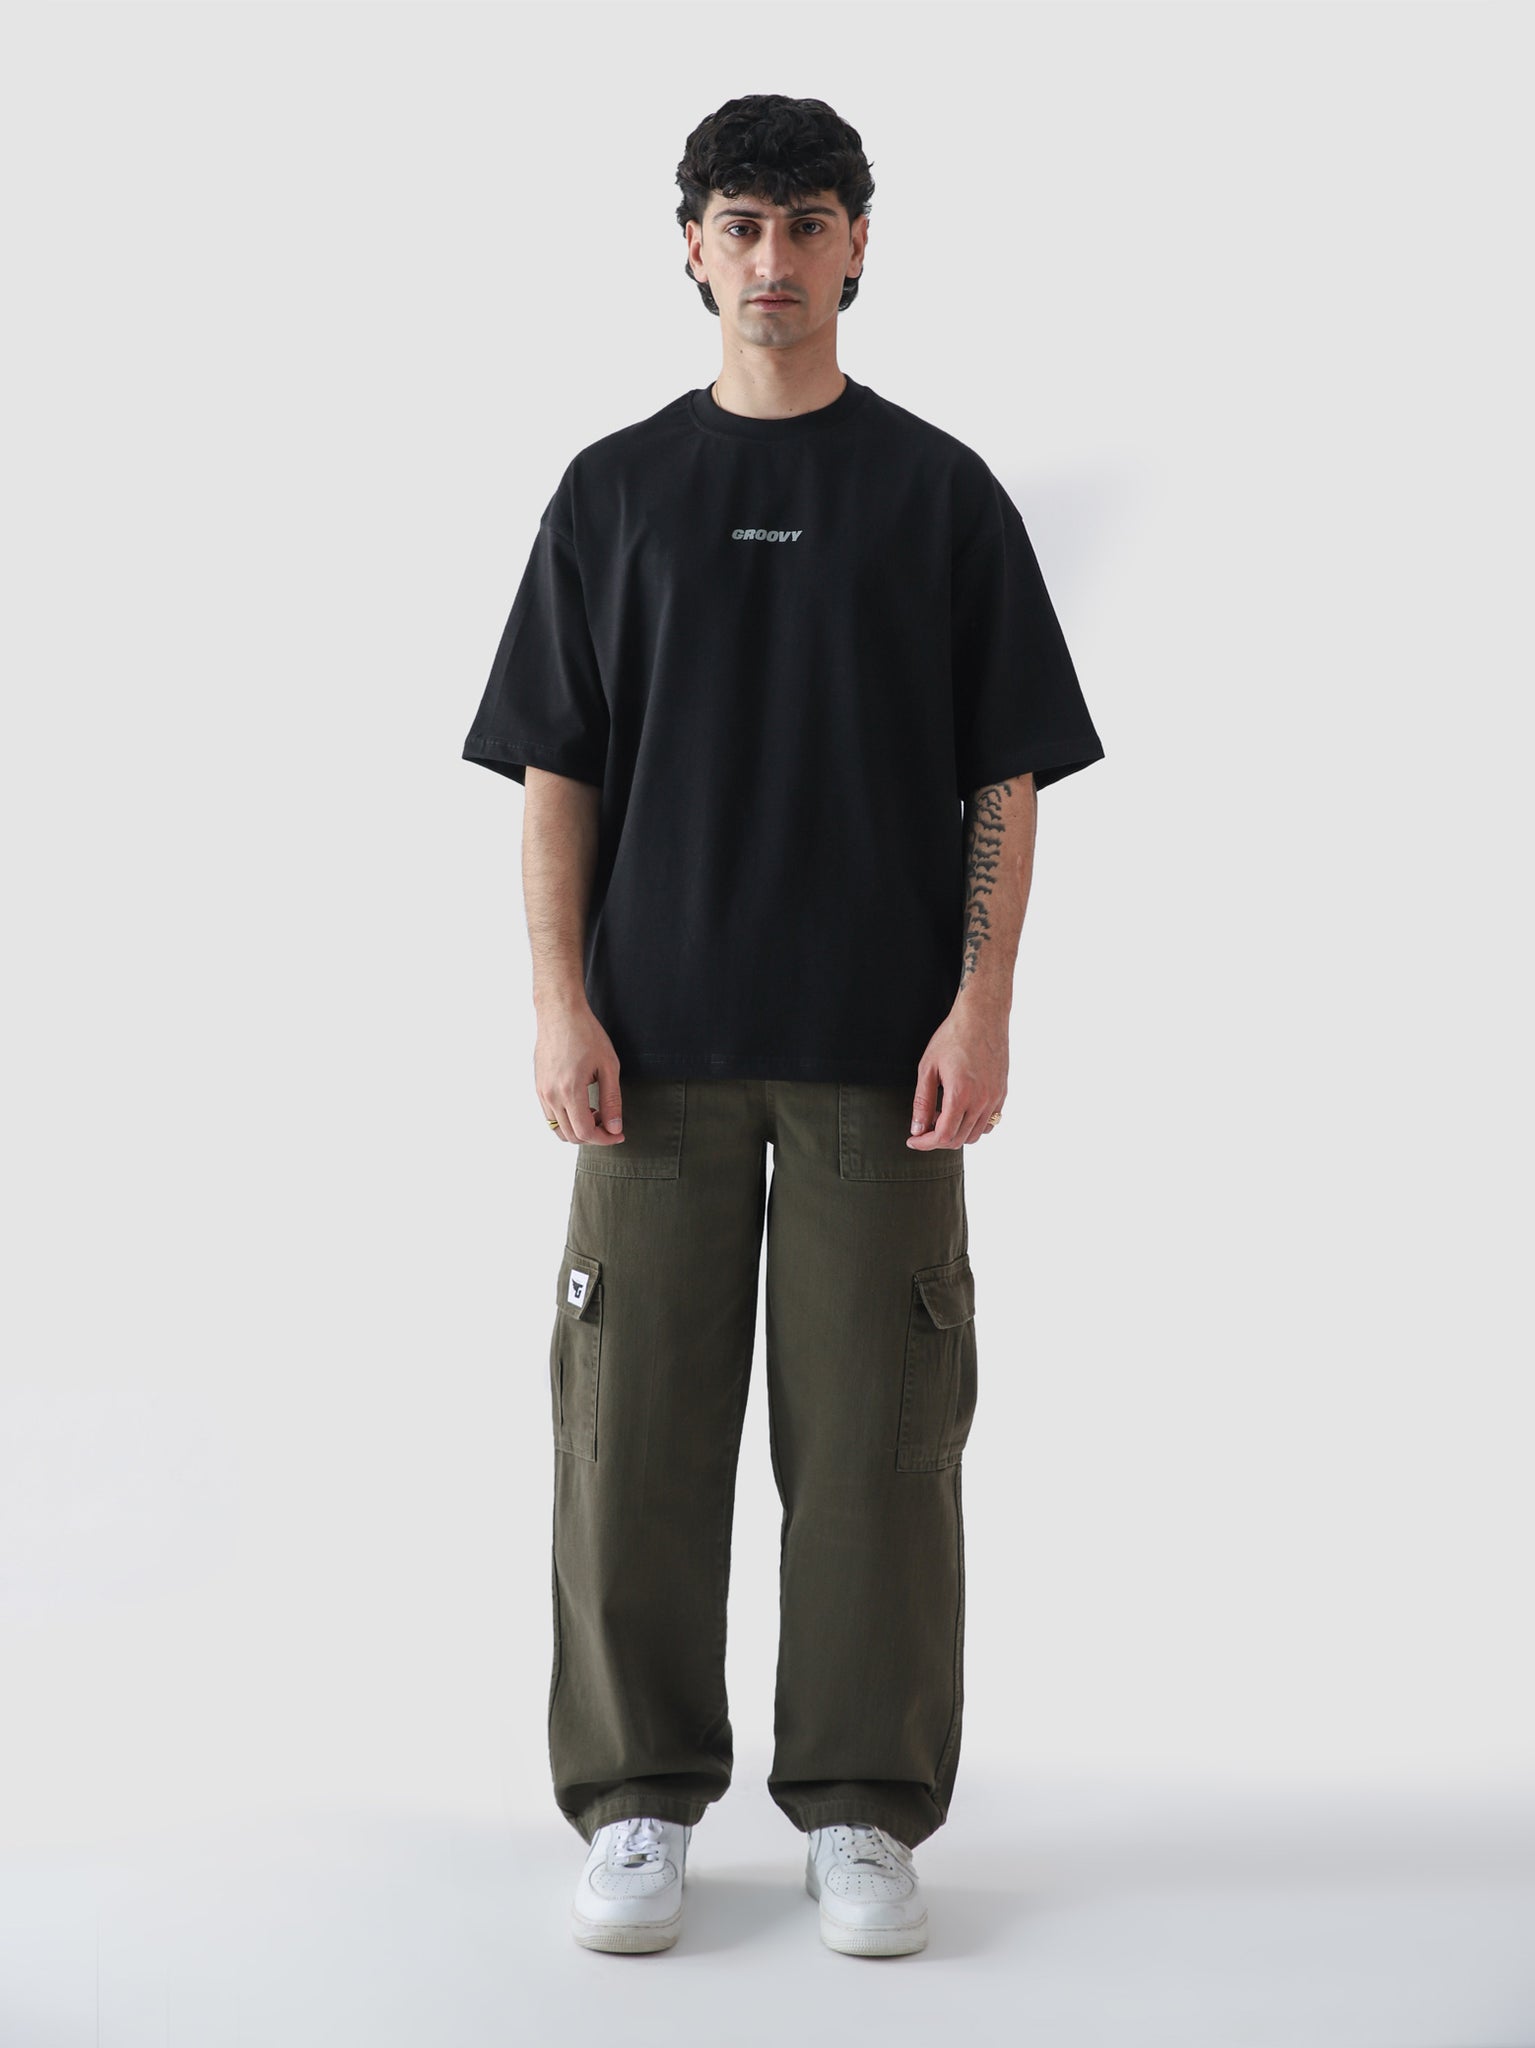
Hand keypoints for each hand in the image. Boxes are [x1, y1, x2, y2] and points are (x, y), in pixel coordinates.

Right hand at [535, 1001, 625, 1144]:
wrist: (560, 1013)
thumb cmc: (586, 1034)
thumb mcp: (609, 1066)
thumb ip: (612, 1101)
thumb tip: (615, 1128)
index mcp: (569, 1090)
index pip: (585, 1132)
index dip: (604, 1139)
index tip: (618, 1134)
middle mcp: (550, 1095)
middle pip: (571, 1135)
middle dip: (594, 1136)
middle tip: (610, 1123)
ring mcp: (541, 1092)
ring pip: (558, 1129)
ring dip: (579, 1129)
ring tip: (596, 1112)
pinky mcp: (538, 1087)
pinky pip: (550, 1116)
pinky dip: (567, 1120)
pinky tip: (582, 1104)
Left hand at [906, 996, 1008, 1148]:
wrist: (982, 1017)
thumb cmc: (952, 1037)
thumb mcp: (927, 1068)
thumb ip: (922, 1102)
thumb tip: (917, 1129)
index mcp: (961, 1094)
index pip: (944, 1136)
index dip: (925, 1143)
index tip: (913, 1140)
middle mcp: (982, 1100)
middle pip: (959, 1139)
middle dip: (937, 1139)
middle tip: (923, 1127)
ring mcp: (995, 1098)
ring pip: (975, 1134)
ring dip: (956, 1133)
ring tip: (941, 1115)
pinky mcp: (1002, 1093)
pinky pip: (990, 1123)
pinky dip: (974, 1126)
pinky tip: (961, 1112)